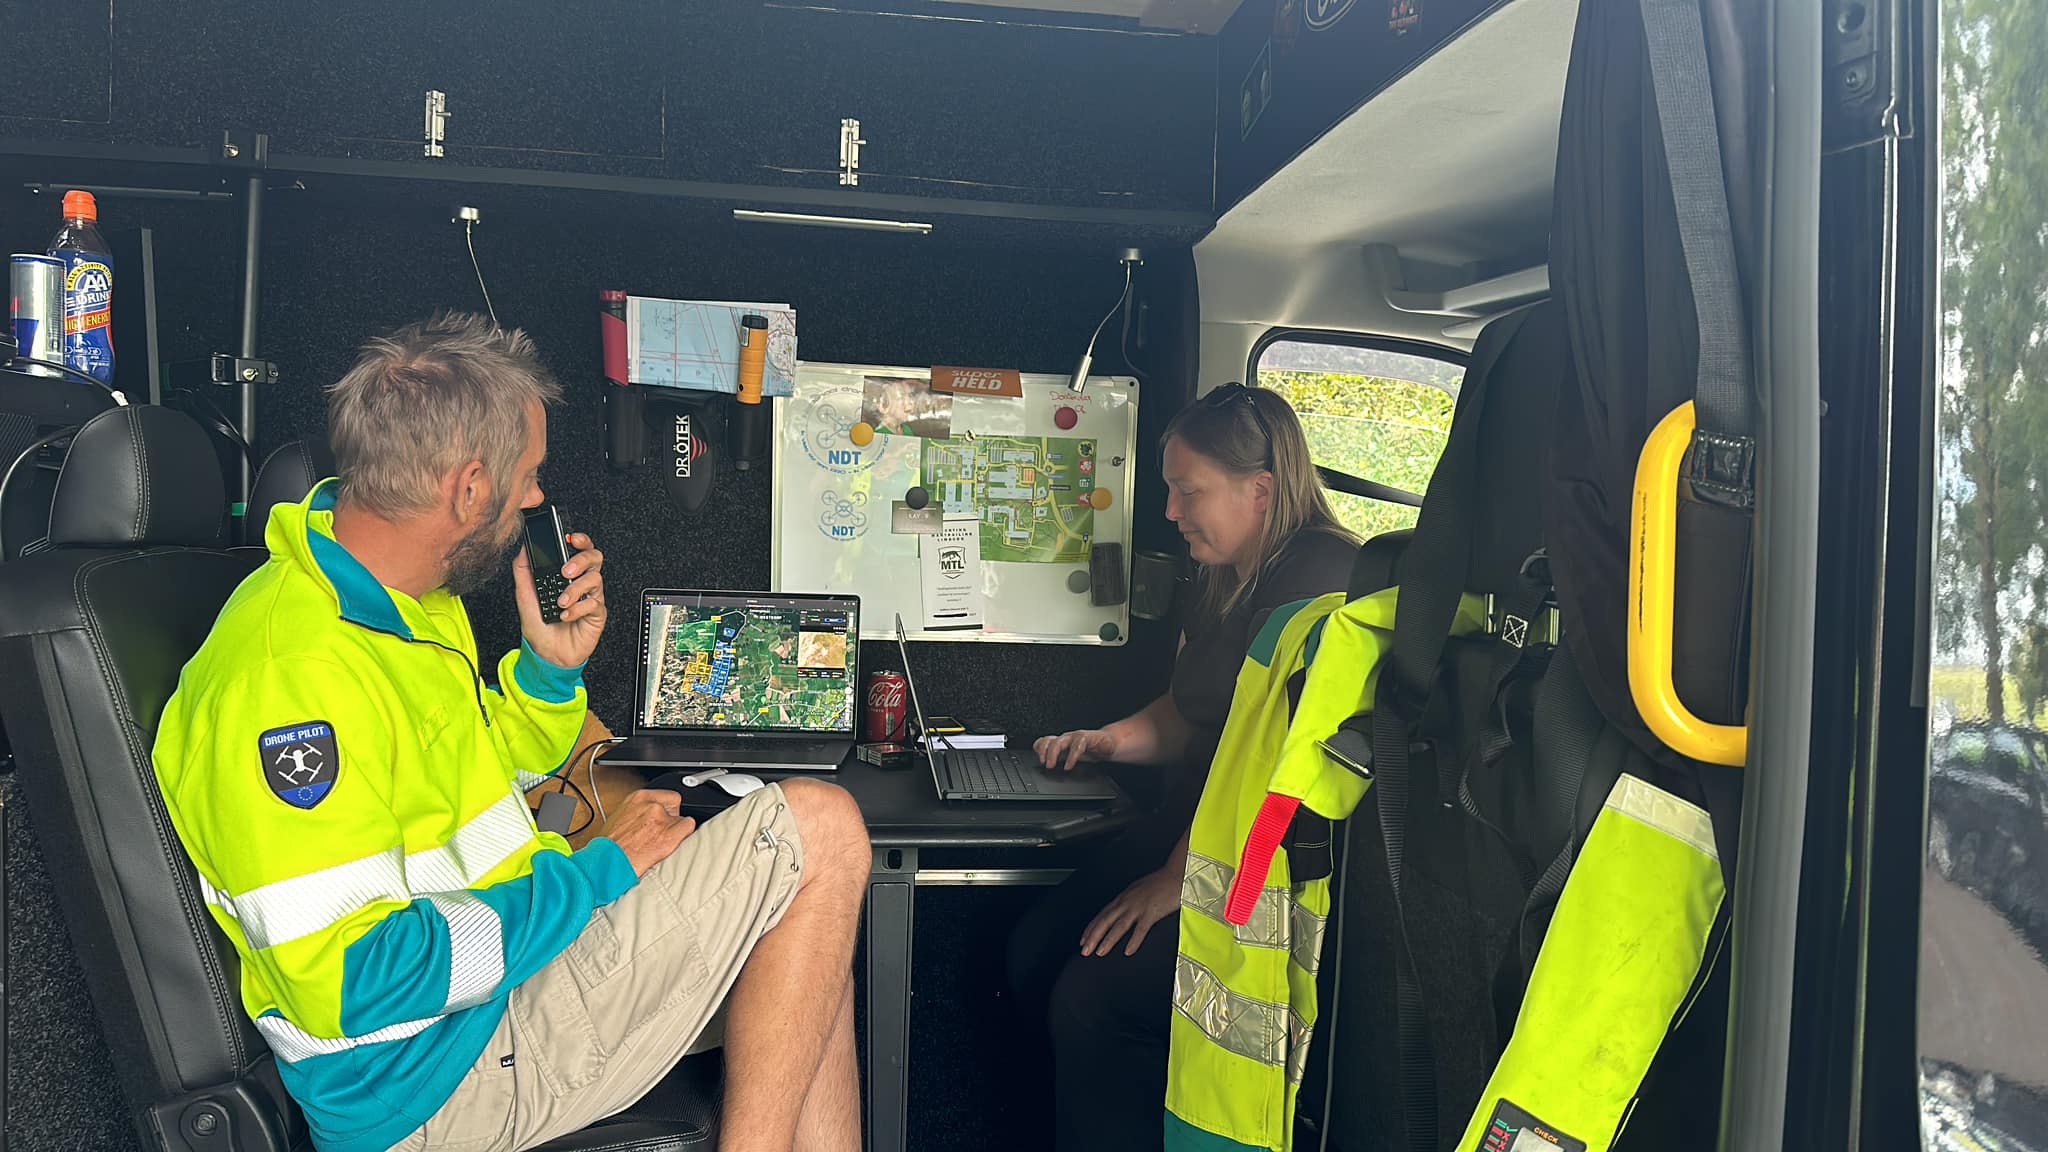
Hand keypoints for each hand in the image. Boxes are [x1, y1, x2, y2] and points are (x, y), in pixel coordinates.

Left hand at [516, 532, 606, 668]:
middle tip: (566, 571)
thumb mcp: (524, 595)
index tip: (571, 538)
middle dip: (581, 560)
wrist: (546, 654)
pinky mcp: (597, 614)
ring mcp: (590, 598)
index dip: (580, 540)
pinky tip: (566, 615)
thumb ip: (523, 571)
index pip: (579, 550)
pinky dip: (578, 608)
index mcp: (566, 575)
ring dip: (575, 589)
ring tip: (560, 601)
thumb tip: (522, 549)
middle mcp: (581, 583)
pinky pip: (595, 603)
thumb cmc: (539, 626)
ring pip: (595, 579)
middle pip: (594, 558)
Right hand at [598, 789, 697, 875]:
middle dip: (671, 818)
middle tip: (659, 832)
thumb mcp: (619, 818)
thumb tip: (645, 815)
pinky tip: (672, 845)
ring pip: (682, 819)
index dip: (664, 808)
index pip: (665, 795)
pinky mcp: (670, 836)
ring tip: (661, 842)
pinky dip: (684, 837)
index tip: (662, 817)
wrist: (607, 864)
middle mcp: (652, 806)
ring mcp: (662, 820)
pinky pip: (688, 828)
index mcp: (638, 798)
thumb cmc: (608, 847)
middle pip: (675, 806)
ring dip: (676, 830)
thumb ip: (636, 812)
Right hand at [1034, 728, 1117, 771]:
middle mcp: (1071, 737)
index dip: (1071, 755)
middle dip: (1052, 753)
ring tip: (1042, 761)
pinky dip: (1039, 747)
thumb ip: (1105, 749)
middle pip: (1058, 741)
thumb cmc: (1104, 745)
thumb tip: (1103, 752)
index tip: (1067, 767)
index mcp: (1084, 738)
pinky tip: (1038, 754)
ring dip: (1043, 750)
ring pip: (1049, 739)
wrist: (1102, 741)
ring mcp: (1064, 739)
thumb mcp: (1107, 748)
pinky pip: (1045, 741)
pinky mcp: (1059, 743)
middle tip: (1049, 766)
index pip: (1076, 744)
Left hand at [1079, 867, 1180, 956]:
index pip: (1102, 915)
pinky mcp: (1152, 912)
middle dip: (1093, 936)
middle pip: (1105, 921)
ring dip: (1108, 940)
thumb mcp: (1138, 891)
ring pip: (1119, 926)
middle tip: (1084, 950)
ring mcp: (1139, 907)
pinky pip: (1141, 929)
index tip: (1083, 940)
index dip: (1091, 928)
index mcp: (1124, 897)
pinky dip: (1133, 941)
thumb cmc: (1160, 883)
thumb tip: (1120, 912)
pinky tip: (1128, 951)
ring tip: (1100, 952)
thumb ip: (1129, 901)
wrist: (1176, 874)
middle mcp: (1127, 902)